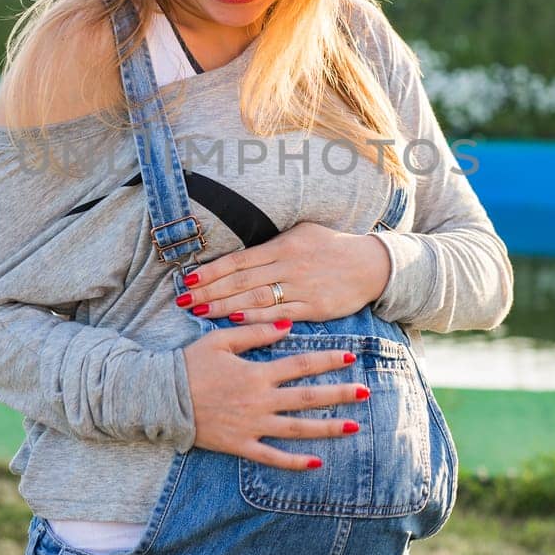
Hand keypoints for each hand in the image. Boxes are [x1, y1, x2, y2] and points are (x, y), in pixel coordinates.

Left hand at [175, 222, 391, 325]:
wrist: (371, 265)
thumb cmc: (331, 247)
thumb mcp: (302, 234)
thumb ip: (272, 243)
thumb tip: (241, 253)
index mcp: (283, 246)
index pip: (239, 259)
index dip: (212, 270)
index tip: (188, 279)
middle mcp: (288, 265)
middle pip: (241, 280)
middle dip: (209, 291)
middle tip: (183, 300)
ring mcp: (301, 288)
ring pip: (255, 298)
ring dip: (224, 306)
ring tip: (199, 312)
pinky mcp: (313, 308)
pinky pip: (279, 314)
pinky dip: (256, 318)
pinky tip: (234, 321)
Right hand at [181, 321, 368, 469]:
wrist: (162, 398)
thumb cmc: (189, 364)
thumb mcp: (220, 340)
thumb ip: (255, 332)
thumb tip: (287, 327)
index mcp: (256, 373)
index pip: (301, 365)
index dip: (327, 360)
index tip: (350, 358)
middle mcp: (260, 400)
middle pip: (307, 397)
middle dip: (338, 395)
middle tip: (365, 393)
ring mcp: (252, 426)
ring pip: (297, 429)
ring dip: (327, 428)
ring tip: (354, 427)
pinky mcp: (240, 445)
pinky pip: (272, 457)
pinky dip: (294, 462)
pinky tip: (317, 462)